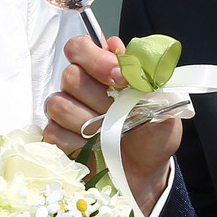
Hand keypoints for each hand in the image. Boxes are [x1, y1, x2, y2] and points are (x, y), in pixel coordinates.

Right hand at [43, 34, 179, 214]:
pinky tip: (96, 146)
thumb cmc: (153, 131)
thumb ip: (145, 75)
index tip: (120, 78)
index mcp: (104, 68)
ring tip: (110, 132)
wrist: (147, 169)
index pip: (80, 46)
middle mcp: (81, 84)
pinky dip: (78, 142)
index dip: (96, 58)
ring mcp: (66, 110)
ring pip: (59, 104)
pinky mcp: (57, 136)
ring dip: (90, 122)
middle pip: (70, 75)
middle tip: (119, 111)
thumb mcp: (163, 103)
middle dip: (99, 97)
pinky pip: (54, 132)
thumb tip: (121, 51)